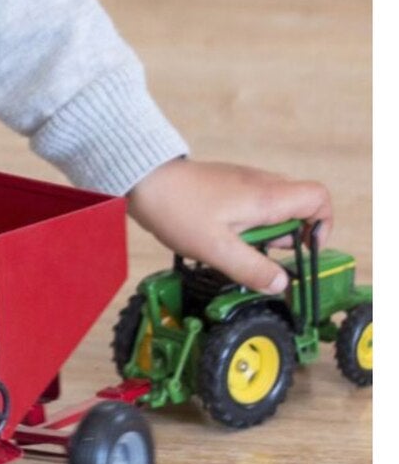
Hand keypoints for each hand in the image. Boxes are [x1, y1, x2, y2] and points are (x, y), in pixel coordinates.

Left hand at [128, 156, 332, 293]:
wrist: (140, 178)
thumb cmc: (177, 208)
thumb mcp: (217, 249)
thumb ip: (253, 269)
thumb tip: (282, 285)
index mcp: (266, 196)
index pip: (319, 198)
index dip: (322, 226)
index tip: (303, 250)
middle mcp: (260, 184)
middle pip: (297, 208)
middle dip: (287, 238)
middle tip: (257, 254)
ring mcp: (241, 182)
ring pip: (272, 209)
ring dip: (262, 234)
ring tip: (232, 246)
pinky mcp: (225, 185)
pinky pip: (250, 206)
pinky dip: (244, 225)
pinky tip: (219, 237)